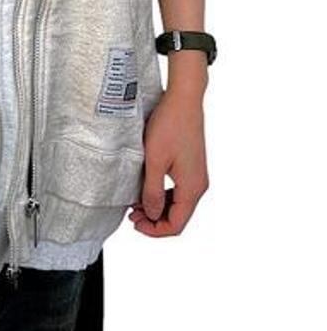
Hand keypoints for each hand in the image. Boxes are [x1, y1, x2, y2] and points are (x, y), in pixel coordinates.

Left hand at [127, 87, 208, 235]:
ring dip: (158, 207)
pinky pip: (179, 190)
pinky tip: (148, 189)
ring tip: (136, 203)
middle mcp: (199, 185)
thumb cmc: (170, 125)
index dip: (155, 230)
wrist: (184, 100)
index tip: (136, 224)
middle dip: (155, 219)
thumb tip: (152, 214)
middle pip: (178, 216)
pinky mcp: (192, 166)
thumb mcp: (155, 161)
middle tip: (132, 214)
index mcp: (192, 188)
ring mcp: (196, 175)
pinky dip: (164, 195)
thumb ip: (153, 191)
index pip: (176, 225)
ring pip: (178, 204)